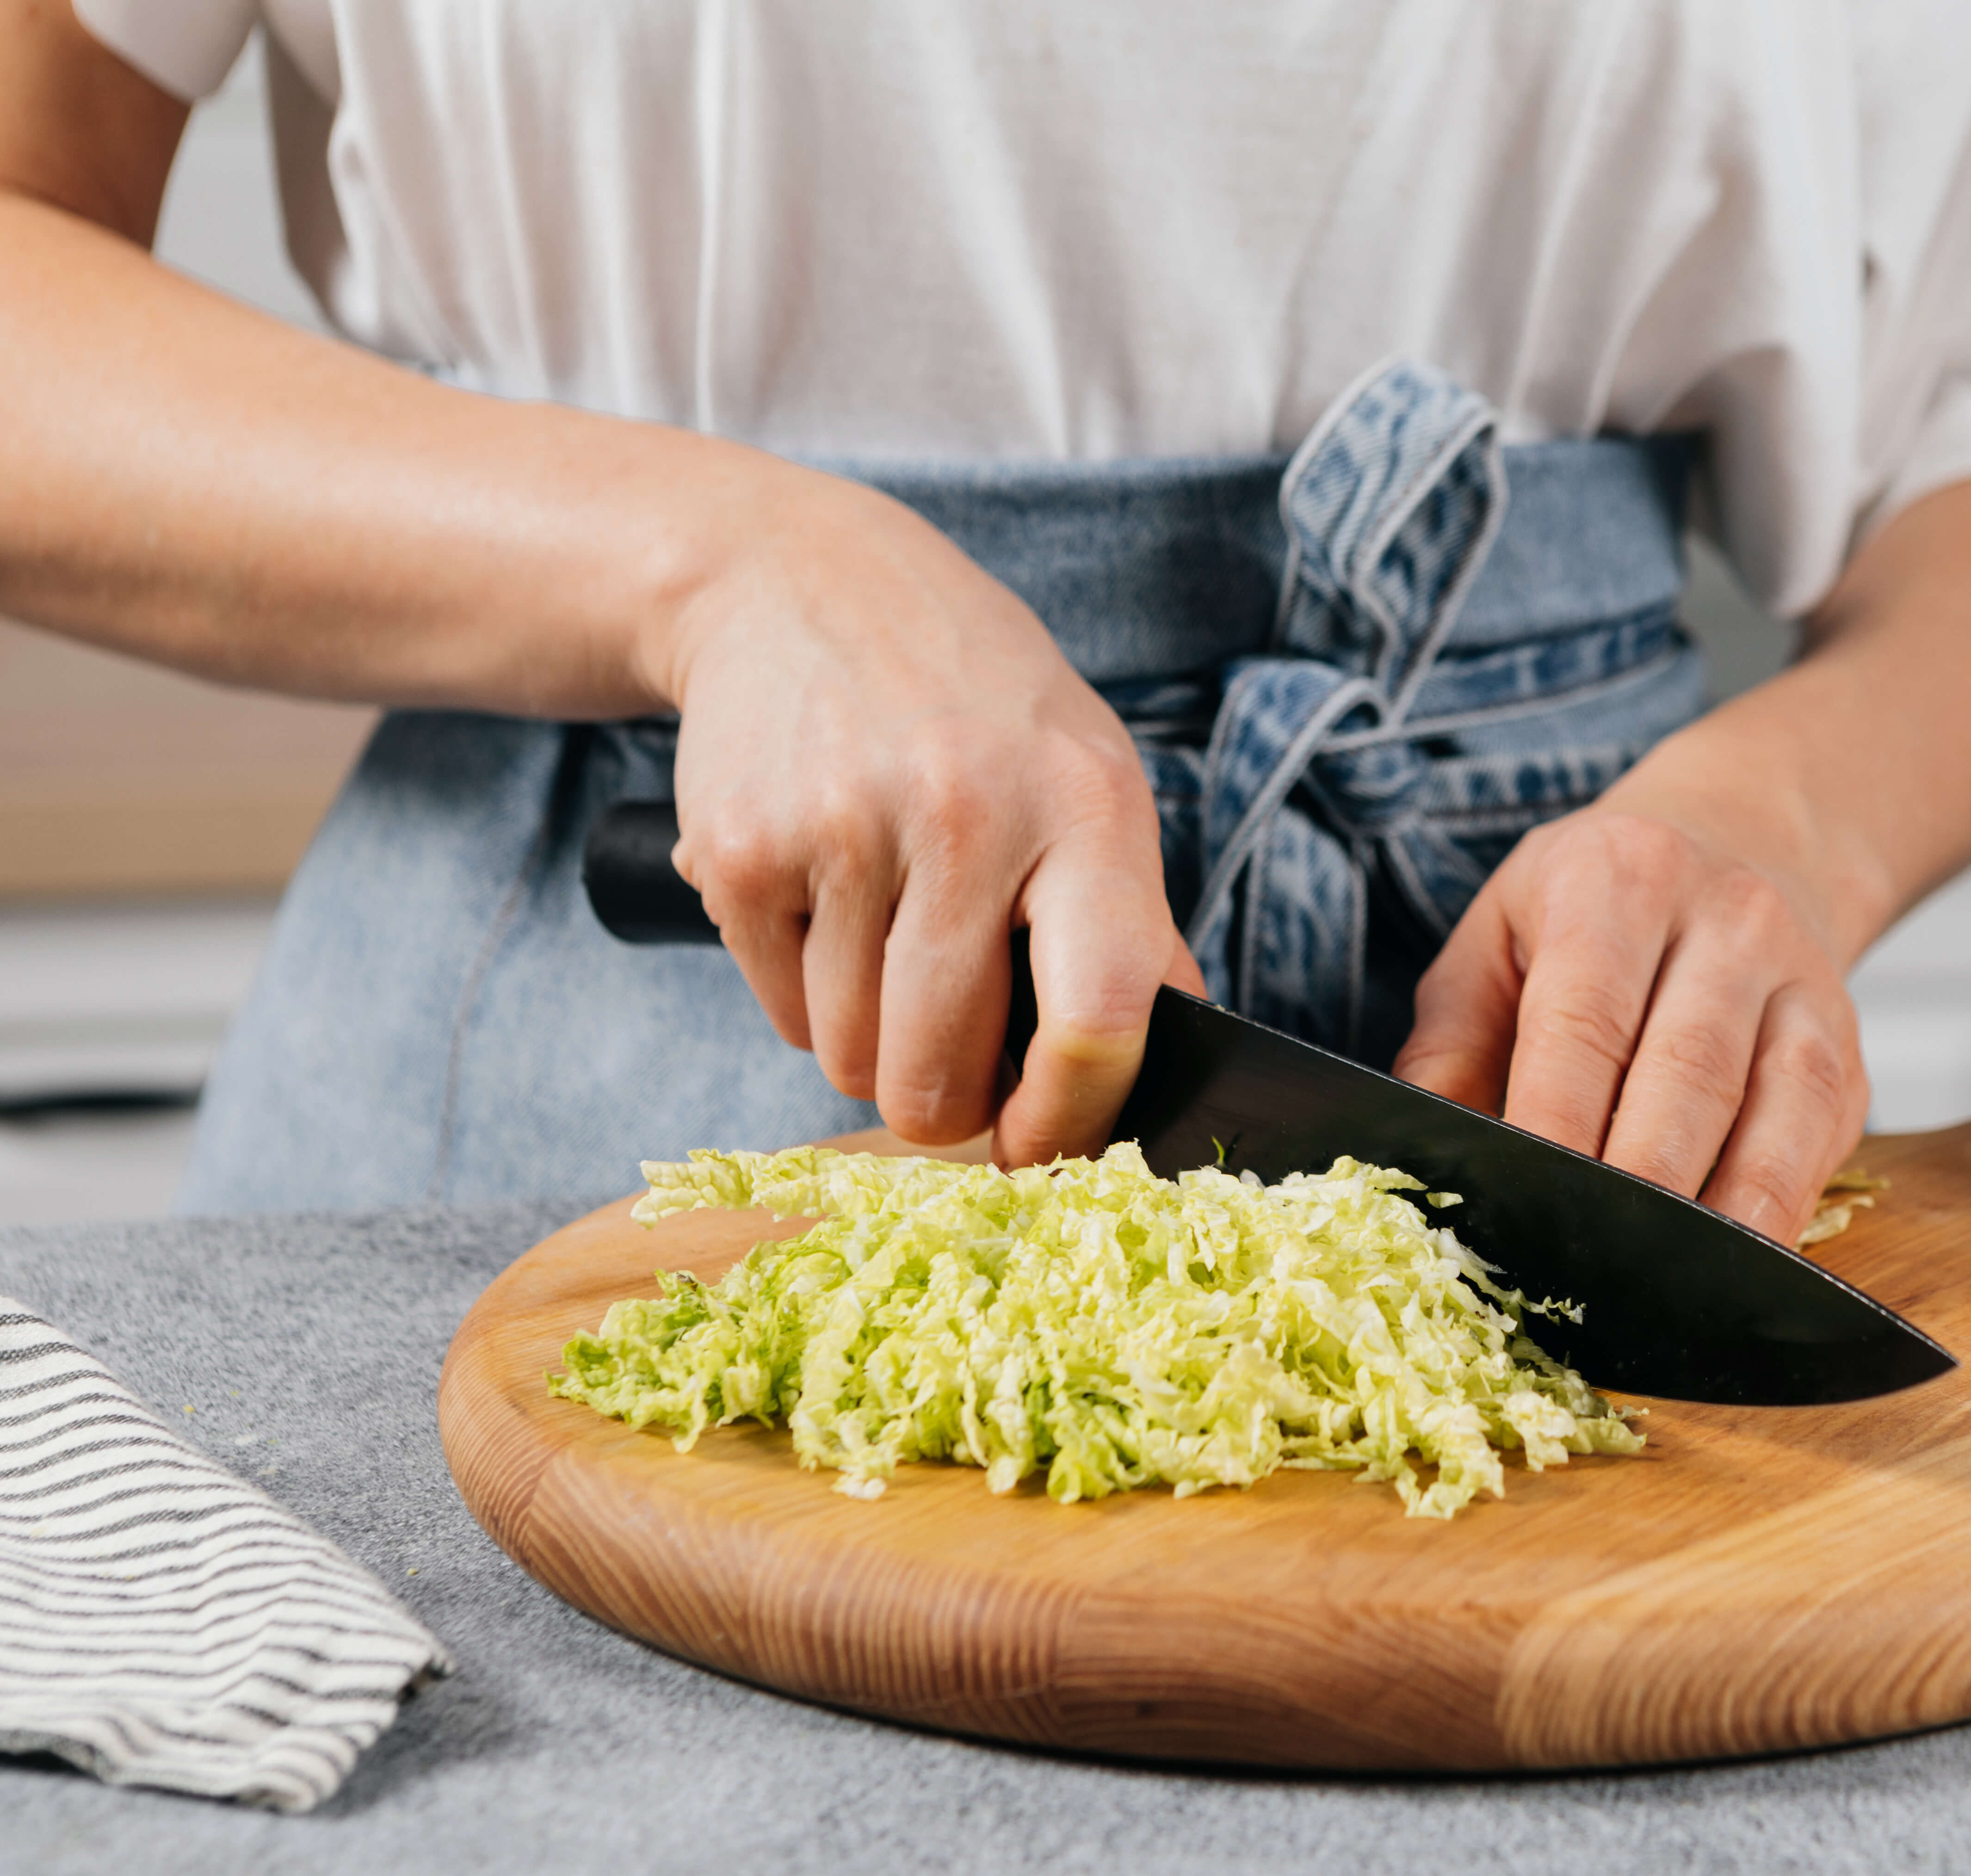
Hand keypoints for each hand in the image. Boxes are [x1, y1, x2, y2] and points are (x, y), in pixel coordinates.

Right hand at [654, 472, 1201, 1162]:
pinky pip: (780, 1012)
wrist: (801, 580)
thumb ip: (1132, 923)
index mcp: (1086, 806)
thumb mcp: (1086, 776)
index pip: (1100, 1018)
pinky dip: (801, 993)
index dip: (1072, 1119)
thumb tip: (1177, 1058)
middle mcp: (969, 814)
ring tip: (884, 939)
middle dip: (944, 1104)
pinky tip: (824, 899)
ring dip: (867, 1043)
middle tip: (950, 1059)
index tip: (1044, 1145)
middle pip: (943, 1073)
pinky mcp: (738, 851)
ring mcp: (843, 830)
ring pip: (849, 1060)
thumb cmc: (974, 704)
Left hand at [1392, 807, 1869, 1244]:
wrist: (1740, 837)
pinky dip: (1781, 1210)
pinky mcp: (1848, 1048)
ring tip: (1666, 1290)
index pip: (1586, 1021)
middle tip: (1587, 1273)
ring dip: (1723, 1214)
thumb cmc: (1591, 908)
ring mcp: (1803, 982)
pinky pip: (1822, 1139)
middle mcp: (1727, 919)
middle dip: (1639, 1184)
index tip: (1527, 1211)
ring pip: (1778, 1109)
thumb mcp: (1496, 936)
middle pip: (1688, 1072)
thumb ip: (1451, 1045)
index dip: (1558, 1127)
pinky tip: (1735, 1268)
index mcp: (1617, 881)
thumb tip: (1420, 1156)